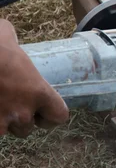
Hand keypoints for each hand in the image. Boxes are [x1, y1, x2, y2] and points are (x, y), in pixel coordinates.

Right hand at [0, 20, 68, 137]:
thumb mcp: (9, 39)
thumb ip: (16, 46)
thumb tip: (8, 35)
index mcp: (39, 92)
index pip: (59, 116)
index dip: (50, 115)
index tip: (42, 110)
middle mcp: (23, 112)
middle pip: (28, 127)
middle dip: (20, 118)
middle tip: (10, 103)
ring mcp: (1, 124)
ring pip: (7, 132)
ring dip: (2, 122)